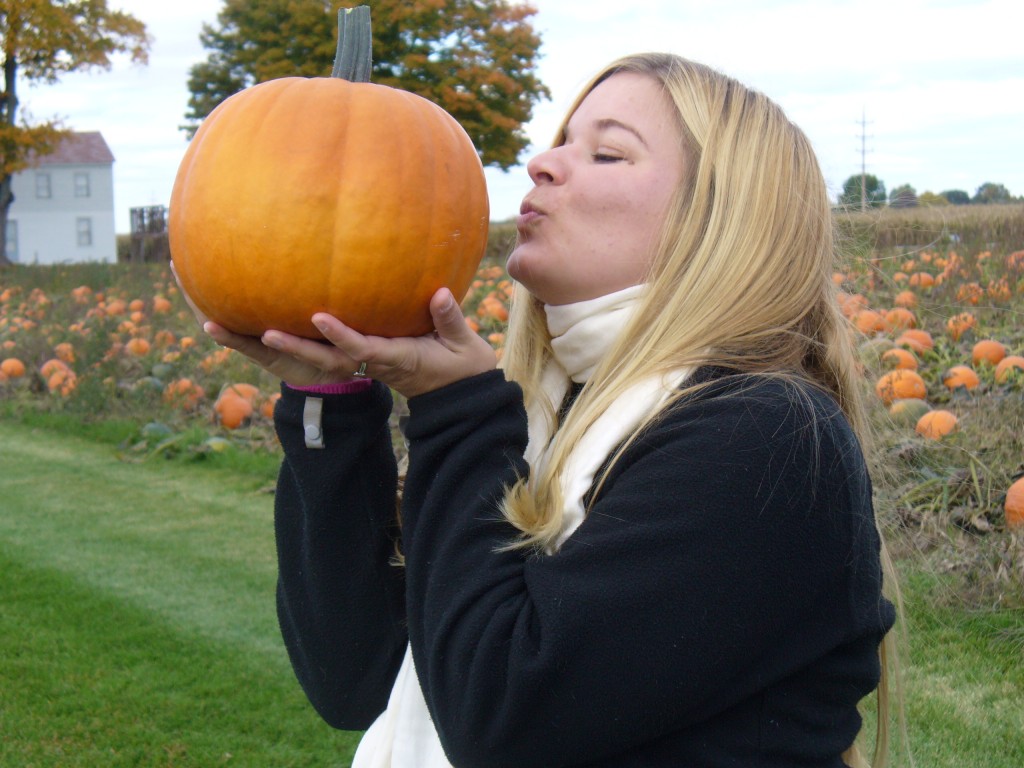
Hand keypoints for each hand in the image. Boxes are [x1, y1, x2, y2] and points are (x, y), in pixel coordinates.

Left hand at [171, 263, 496, 395]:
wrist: (455, 397)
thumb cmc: (462, 370)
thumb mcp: (463, 348)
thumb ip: (449, 320)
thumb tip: (439, 293)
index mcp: (393, 359)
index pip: (360, 349)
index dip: (338, 335)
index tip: (317, 316)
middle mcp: (365, 365)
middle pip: (320, 360)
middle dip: (290, 346)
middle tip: (260, 332)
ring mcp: (353, 365)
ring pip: (303, 358)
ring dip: (261, 344)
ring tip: (215, 325)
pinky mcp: (346, 359)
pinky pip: (306, 350)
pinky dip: (271, 339)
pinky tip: (240, 322)